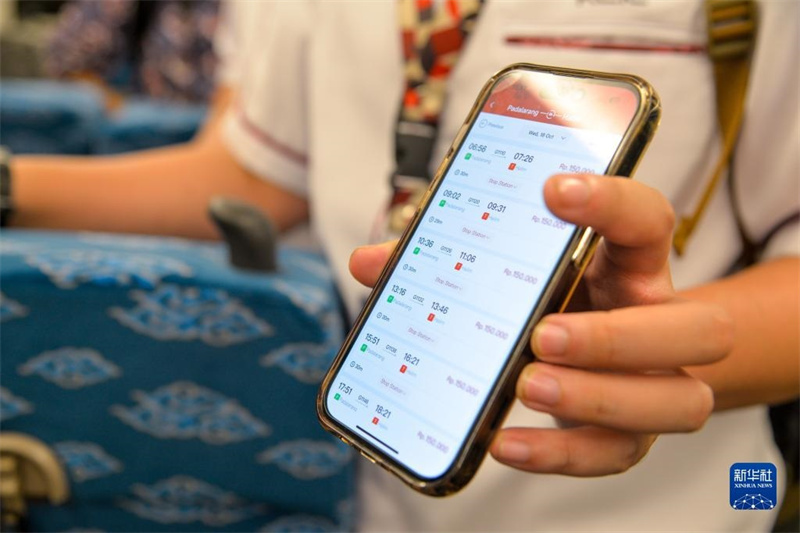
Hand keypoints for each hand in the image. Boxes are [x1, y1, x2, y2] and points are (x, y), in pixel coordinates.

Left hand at [349, 174, 732, 476]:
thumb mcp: (513, 268)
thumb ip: (446, 258)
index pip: (649, 220)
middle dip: (620, 336)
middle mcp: (656, 320)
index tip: (554, 189)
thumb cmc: (553, 296)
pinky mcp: (629, 434)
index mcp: (629, 262)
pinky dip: (560, 454)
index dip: (613, 202)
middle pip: (694, 329)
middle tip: (542, 333)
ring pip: (675, 401)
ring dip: (598, 397)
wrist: (601, 351)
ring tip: (526, 385)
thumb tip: (371, 262)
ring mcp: (654, 381)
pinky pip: (615, 454)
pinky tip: (506, 443)